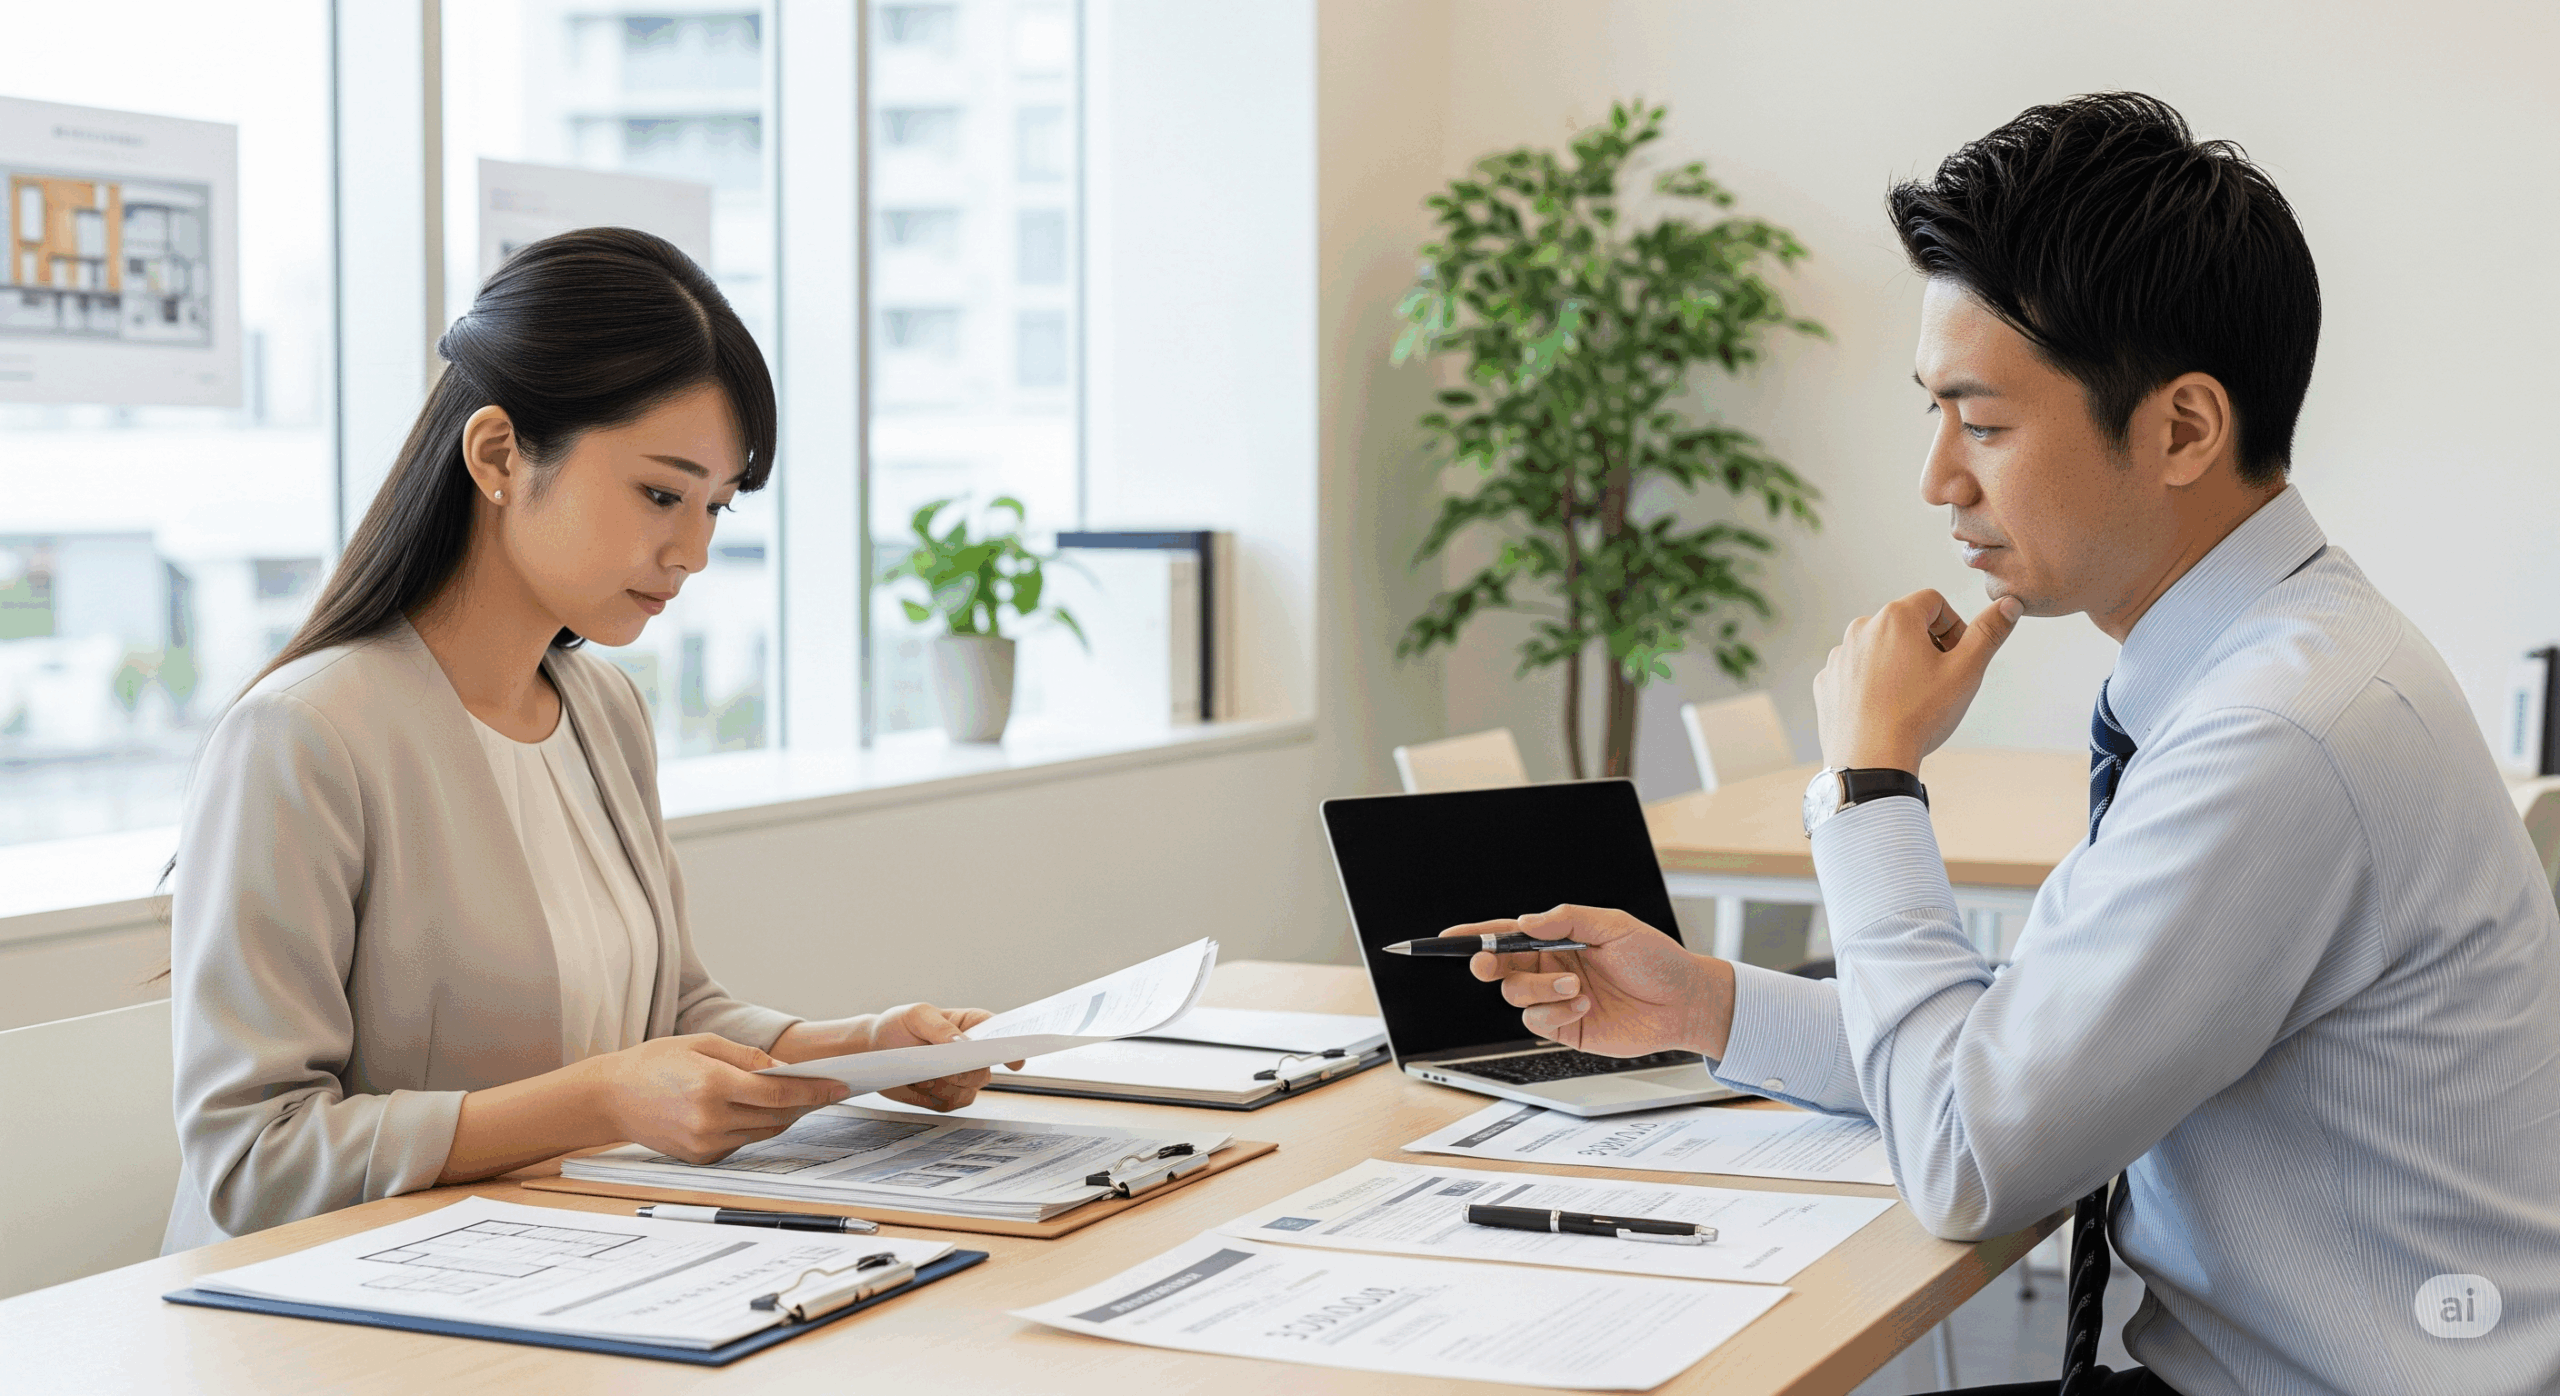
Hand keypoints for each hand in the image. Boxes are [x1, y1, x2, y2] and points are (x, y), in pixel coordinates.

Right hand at [590, 1033, 850, 1164]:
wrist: (610, 1096)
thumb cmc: (655, 1062)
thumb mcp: (703, 1043)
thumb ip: (748, 1057)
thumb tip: (784, 1071)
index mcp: (713, 1085)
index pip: (779, 1092)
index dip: (814, 1090)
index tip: (839, 1087)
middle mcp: (710, 1119)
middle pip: (776, 1115)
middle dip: (803, 1102)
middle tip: (823, 1088)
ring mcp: (705, 1143)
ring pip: (763, 1132)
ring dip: (782, 1116)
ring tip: (794, 1098)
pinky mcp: (700, 1157)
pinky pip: (742, 1142)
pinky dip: (754, 1127)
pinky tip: (753, 1111)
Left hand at [866, 1003, 1019, 1112]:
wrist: (875, 1052)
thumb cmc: (898, 1026)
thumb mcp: (916, 1016)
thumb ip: (940, 1029)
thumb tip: (963, 1043)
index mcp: (972, 1025)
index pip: (1000, 1034)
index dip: (1011, 1047)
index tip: (1015, 1060)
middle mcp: (972, 1053)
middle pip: (986, 1070)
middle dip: (966, 1073)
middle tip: (945, 1068)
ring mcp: (962, 1077)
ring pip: (969, 1091)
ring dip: (944, 1086)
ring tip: (921, 1073)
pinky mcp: (946, 1096)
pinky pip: (951, 1104)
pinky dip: (934, 1097)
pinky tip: (918, 1084)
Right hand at [1453, 905, 1736, 1058]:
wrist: (1683, 1003)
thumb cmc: (1656, 959)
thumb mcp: (1615, 926)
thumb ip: (1568, 919)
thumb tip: (1526, 922)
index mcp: (1557, 940)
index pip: (1507, 934)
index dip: (1475, 935)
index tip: (1449, 937)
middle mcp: (1551, 968)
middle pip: (1502, 967)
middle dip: (1489, 963)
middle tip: (1488, 963)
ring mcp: (1556, 1000)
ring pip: (1517, 995)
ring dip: (1542, 989)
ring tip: (1578, 986)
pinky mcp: (1565, 1028)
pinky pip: (1538, 1022)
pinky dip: (1555, 1013)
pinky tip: (1584, 1005)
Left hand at [1815, 590, 2022, 770]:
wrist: (1870, 760)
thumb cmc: (1919, 715)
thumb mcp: (1966, 671)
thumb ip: (1988, 633)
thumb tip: (2009, 604)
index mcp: (1895, 618)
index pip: (1933, 601)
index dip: (1953, 626)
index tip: (1957, 657)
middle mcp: (1860, 628)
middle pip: (1904, 624)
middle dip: (1926, 645)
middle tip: (1938, 681)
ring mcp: (1839, 656)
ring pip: (1879, 649)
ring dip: (1898, 664)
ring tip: (1910, 699)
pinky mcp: (1826, 682)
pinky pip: (1855, 672)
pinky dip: (1871, 684)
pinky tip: (1884, 709)